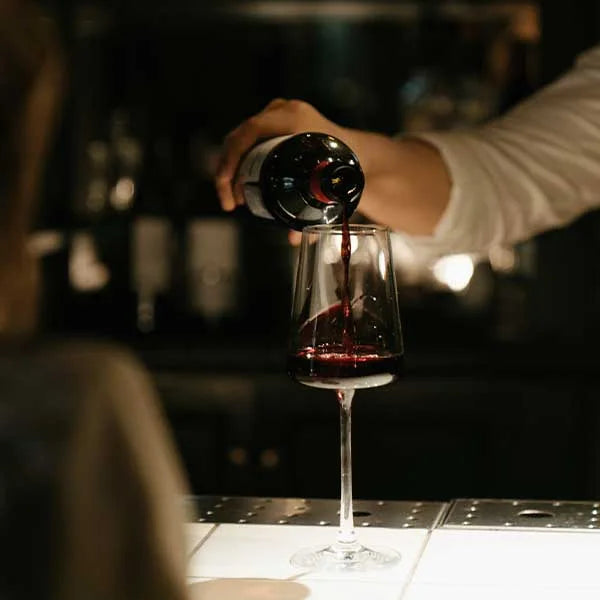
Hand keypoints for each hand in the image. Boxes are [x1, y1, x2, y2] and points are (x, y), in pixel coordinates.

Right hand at [215, 99, 450, 240]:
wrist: (376, 159)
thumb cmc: (365, 170)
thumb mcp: (354, 187)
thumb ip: (332, 208)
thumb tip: (295, 237)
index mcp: (300, 120)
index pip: (252, 133)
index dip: (233, 162)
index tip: (234, 193)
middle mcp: (289, 114)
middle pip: (242, 138)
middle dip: (229, 170)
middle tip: (232, 203)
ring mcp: (285, 121)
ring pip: (245, 141)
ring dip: (234, 169)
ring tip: (236, 200)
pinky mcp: (284, 133)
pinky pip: (255, 145)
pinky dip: (245, 166)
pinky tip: (244, 189)